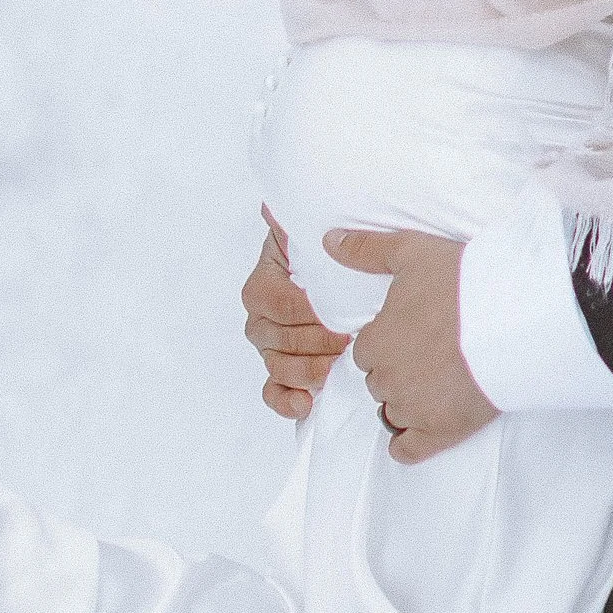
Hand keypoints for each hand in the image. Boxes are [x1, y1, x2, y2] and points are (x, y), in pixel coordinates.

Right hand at [241, 209, 350, 422]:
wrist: (343, 282)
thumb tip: (271, 209)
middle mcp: (261, 318)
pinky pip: (274, 393)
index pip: (278, 303)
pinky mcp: (281, 376)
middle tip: (351, 343)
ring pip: (278, 367)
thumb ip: (291, 225)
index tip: (341, 317)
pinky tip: (306, 403)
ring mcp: (270, 349)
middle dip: (316, 343)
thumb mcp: (310, 238)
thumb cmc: (328, 260)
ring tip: (337, 370)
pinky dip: (287, 401)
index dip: (308, 313)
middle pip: (279, 339)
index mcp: (263, 283)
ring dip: (308, 371)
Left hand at [327, 227, 496, 463]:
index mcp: (374, 342)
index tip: (413, 335)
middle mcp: (386, 379)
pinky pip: (407, 450)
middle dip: (399, 372)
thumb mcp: (411, 253)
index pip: (366, 352)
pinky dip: (407, 446)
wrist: (515, 318)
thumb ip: (366, 250)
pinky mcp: (440, 431)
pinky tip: (417, 433)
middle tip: (432, 355)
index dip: (388, 343)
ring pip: (393, 413)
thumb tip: (328, 241)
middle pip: (379, 382)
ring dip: (408, 402)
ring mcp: (412, 409)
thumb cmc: (464, 283)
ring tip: (438, 385)